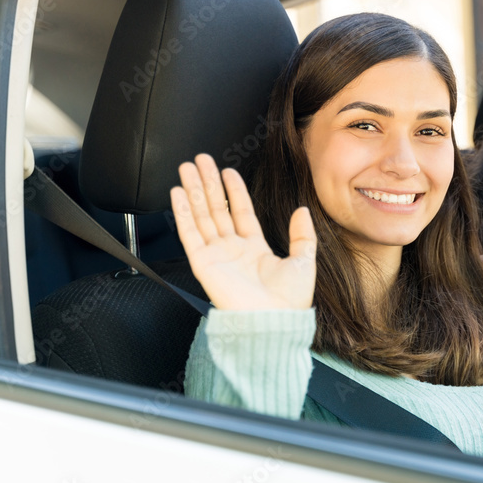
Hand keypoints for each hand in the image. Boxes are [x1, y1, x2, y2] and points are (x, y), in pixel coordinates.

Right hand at [170, 154, 316, 310]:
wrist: (273, 322)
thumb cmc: (289, 301)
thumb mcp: (303, 261)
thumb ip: (302, 234)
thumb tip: (303, 210)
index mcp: (255, 249)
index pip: (241, 212)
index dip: (234, 191)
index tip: (227, 171)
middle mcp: (233, 250)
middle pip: (217, 209)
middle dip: (209, 183)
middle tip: (200, 160)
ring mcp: (216, 255)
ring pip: (202, 216)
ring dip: (194, 191)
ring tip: (187, 168)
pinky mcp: (203, 263)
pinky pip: (189, 233)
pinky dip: (182, 213)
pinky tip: (178, 193)